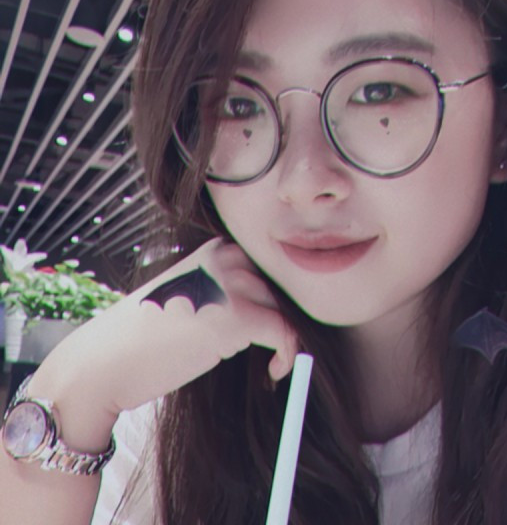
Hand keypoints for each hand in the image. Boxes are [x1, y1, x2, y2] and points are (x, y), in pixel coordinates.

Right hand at [30, 238, 298, 425]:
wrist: (103, 362)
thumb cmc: (142, 337)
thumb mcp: (187, 296)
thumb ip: (223, 292)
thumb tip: (268, 310)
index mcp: (212, 250)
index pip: (266, 266)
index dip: (275, 298)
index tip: (272, 326)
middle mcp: (224, 259)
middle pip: (280, 285)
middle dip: (282, 317)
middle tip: (276, 347)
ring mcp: (231, 285)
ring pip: (285, 308)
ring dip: (286, 337)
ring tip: (272, 363)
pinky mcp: (237, 317)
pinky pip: (285, 332)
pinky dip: (288, 354)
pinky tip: (273, 372)